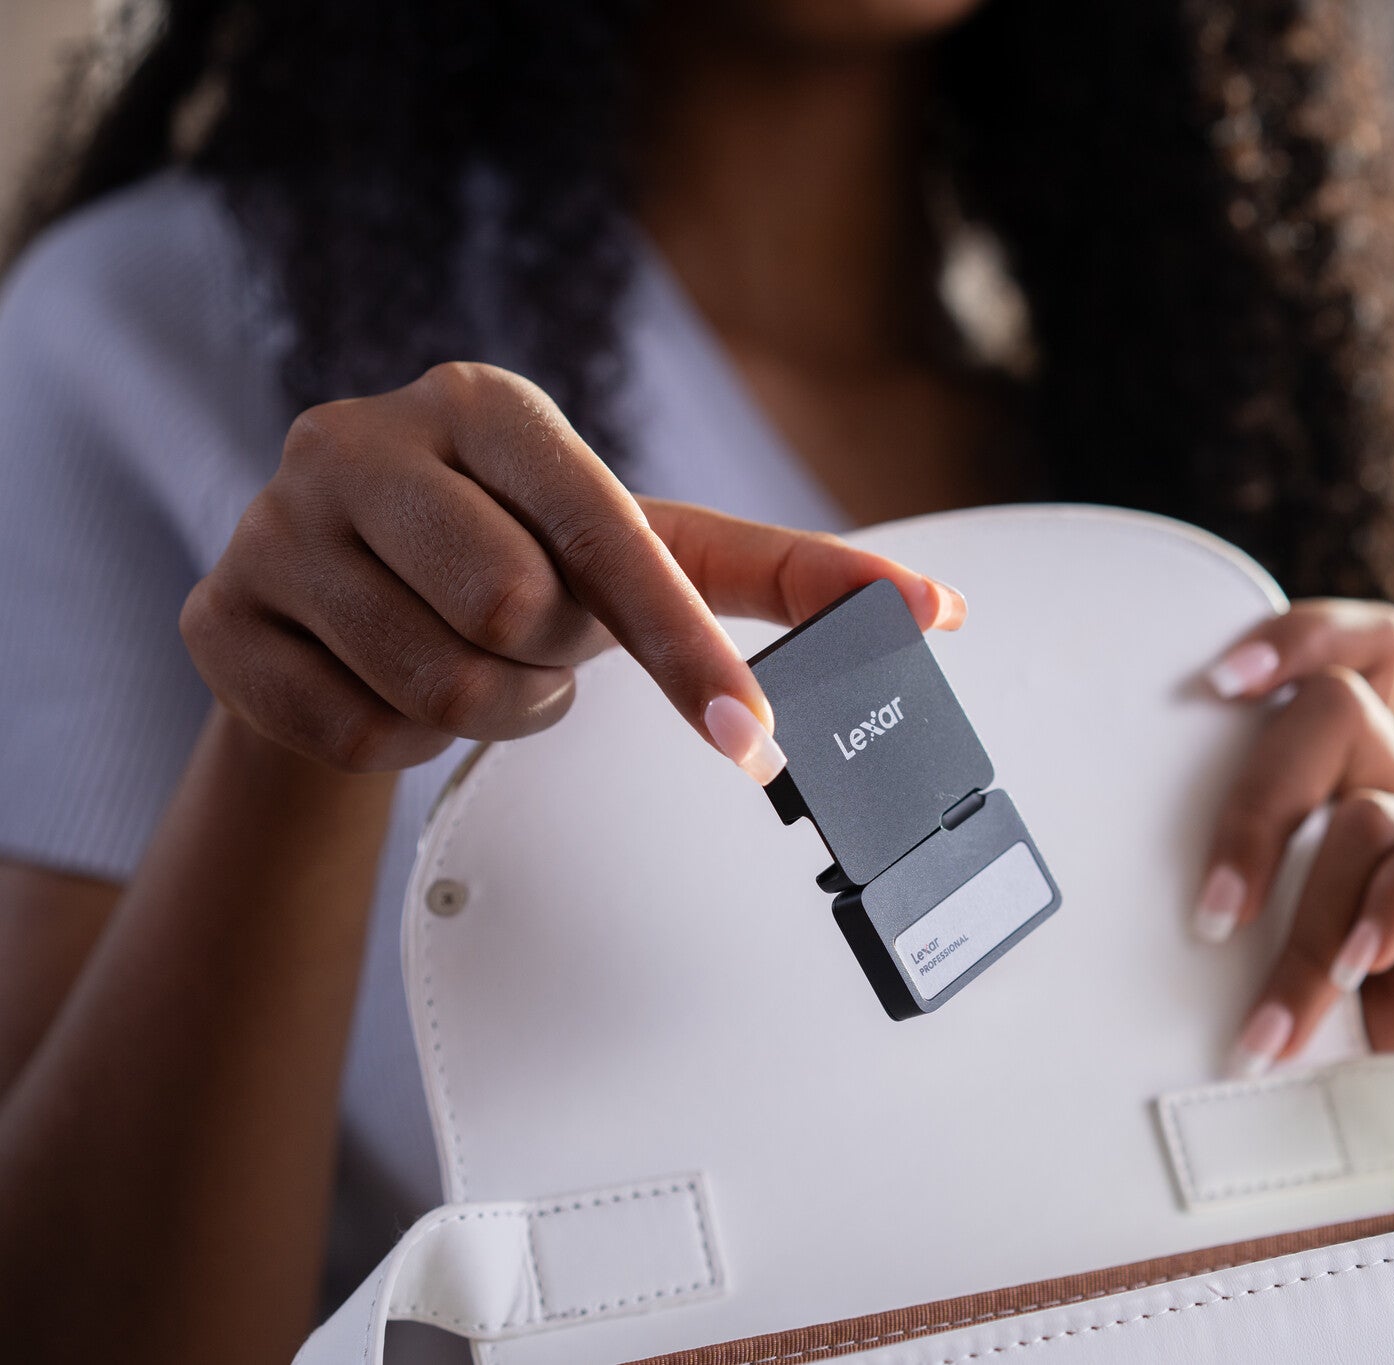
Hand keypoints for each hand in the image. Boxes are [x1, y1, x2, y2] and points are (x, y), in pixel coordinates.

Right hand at [181, 362, 963, 775]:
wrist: (341, 585)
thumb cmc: (517, 549)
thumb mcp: (644, 547)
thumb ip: (783, 574)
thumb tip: (938, 608)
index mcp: (488, 404)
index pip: (610, 535)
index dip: (687, 645)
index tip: (757, 738)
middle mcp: (367, 439)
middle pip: (516, 617)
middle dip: (552, 660)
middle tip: (534, 636)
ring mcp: (274, 524)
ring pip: (439, 688)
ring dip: (492, 709)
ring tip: (474, 657)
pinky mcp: (218, 616)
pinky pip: (355, 738)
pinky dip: (404, 743)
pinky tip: (391, 683)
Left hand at [1193, 600, 1393, 1073]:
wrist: (1384, 1117)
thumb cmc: (1298, 1016)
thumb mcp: (1239, 941)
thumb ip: (1215, 882)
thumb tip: (1099, 871)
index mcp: (1331, 775)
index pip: (1346, 649)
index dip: (1295, 635)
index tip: (1215, 682)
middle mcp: (1391, 785)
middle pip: (1335, 710)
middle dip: (1257, 808)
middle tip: (1211, 915)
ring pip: (1370, 811)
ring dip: (1311, 923)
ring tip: (1276, 1018)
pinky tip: (1362, 970)